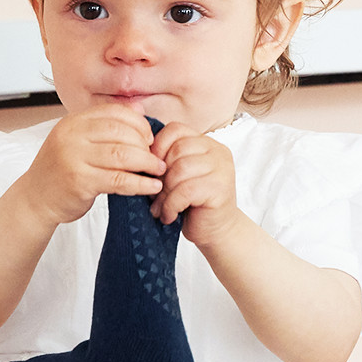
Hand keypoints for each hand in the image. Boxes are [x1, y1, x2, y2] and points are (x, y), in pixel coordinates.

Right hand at [20, 106, 165, 227]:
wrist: (35, 199)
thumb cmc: (62, 171)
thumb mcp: (79, 141)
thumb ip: (106, 126)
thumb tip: (139, 108)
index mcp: (73, 122)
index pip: (115, 112)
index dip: (139, 124)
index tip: (150, 139)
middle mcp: (72, 135)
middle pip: (121, 132)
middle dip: (145, 145)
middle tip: (157, 158)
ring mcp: (74, 157)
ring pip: (122, 155)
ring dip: (147, 164)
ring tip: (159, 171)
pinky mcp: (80, 182)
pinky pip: (119, 180)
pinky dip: (140, 183)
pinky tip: (152, 186)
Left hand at [149, 124, 240, 247]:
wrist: (216, 232)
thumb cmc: (193, 204)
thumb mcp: (178, 176)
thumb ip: (167, 160)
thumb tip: (138, 154)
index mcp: (207, 143)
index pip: (176, 130)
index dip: (157, 147)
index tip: (150, 170)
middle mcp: (217, 151)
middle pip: (177, 150)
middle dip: (160, 175)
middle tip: (154, 195)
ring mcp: (222, 169)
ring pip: (180, 170)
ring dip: (164, 193)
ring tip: (160, 208)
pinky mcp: (220, 189)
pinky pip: (185, 191)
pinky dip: (171, 205)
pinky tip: (169, 216)